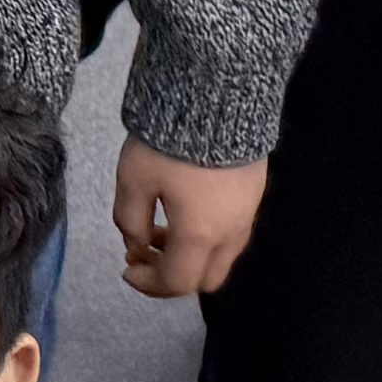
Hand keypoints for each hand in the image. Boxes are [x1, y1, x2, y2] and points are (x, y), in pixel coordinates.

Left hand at [109, 139, 265, 301]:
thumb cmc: (169, 140)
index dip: (148, 285)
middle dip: (172, 276)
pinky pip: (231, 234)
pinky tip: (185, 211)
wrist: (219, 97)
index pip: (176, 282)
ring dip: (189, 255)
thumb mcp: (134, 179)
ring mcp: (248, 215)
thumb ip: (130, 220)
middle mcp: (230, 233)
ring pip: (221, 257)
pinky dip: (206, 238)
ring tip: (160, 229)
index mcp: (200, 235)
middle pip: (205, 279)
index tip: (127, 269)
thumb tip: (136, 244)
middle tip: (144, 254)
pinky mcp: (255, 195)